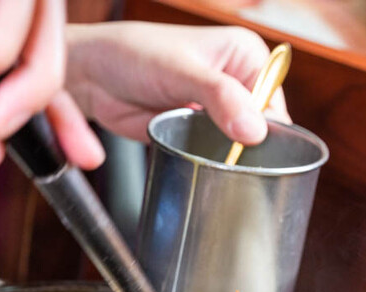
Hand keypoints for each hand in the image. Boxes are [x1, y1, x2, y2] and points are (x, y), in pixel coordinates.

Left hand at [65, 22, 291, 144]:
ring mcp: (214, 109)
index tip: (251, 147)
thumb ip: (220, 98)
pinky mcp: (194, 131)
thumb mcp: (182, 72)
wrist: (92, 77)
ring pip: (236, 143)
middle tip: (229, 156)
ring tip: (211, 159)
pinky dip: (207, 161)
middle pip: (259, 125)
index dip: (267, 127)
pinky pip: (211, 154)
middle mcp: (234, 81)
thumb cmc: (133, 56)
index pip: (273, 99)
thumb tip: (255, 130)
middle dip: (246, 144)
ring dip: (226, 155)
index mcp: (244, 55)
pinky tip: (198, 162)